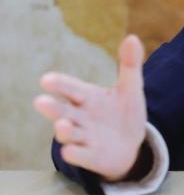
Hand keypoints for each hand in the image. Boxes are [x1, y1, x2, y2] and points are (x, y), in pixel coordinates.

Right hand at [33, 34, 146, 181]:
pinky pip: (81, 156)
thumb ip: (130, 65)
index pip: (71, 88)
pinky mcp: (91, 156)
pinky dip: (75, 153)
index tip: (46, 79)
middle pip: (63, 111)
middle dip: (52, 108)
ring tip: (62, 125)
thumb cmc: (124, 113)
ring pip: (70, 134)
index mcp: (88, 98)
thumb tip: (132, 38)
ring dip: (64, 130)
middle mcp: (80, 117)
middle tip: (41, 101)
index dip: (60, 84)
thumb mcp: (130, 88)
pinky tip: (69, 151)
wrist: (131, 144)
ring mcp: (84, 138)